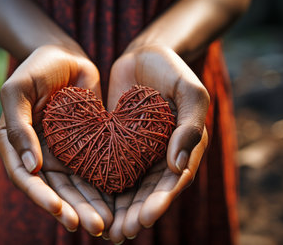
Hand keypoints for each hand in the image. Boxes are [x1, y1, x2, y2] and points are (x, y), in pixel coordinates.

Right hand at [0, 45, 112, 235]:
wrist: (66, 56)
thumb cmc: (37, 68)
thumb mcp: (18, 90)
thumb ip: (18, 126)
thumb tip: (31, 167)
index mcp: (15, 145)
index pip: (26, 179)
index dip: (42, 198)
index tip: (62, 212)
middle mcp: (37, 155)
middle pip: (54, 191)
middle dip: (73, 211)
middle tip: (95, 226)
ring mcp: (61, 154)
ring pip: (74, 187)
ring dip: (89, 206)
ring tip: (106, 224)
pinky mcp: (83, 149)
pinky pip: (92, 172)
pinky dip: (101, 189)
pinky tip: (116, 204)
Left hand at [106, 44, 208, 242]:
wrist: (143, 55)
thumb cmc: (171, 69)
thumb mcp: (190, 91)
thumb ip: (191, 126)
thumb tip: (178, 167)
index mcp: (186, 148)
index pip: (174, 182)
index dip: (160, 202)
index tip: (144, 218)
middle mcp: (163, 156)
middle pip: (150, 192)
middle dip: (136, 214)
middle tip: (120, 234)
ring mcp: (140, 152)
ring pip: (129, 187)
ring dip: (119, 210)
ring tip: (105, 231)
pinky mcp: (118, 145)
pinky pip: (110, 169)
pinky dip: (103, 189)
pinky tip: (90, 204)